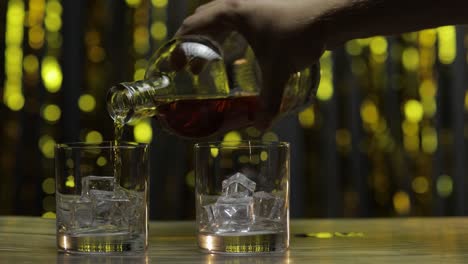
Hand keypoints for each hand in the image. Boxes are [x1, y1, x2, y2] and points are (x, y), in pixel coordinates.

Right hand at [176, 0, 330, 126]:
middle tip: (189, 68)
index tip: (174, 66)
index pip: (192, 26)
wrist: (331, 11)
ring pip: (220, 18)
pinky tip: (237, 52)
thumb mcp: (280, 69)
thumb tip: (261, 125)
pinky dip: (228, 35)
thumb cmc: (301, 32)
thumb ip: (269, 99)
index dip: (178, 47)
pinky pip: (237, 19)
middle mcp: (237, 2)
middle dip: (192, 45)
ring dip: (211, 39)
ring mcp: (252, 2)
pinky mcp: (265, 6)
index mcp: (231, 11)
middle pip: (203, 20)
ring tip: (208, 63)